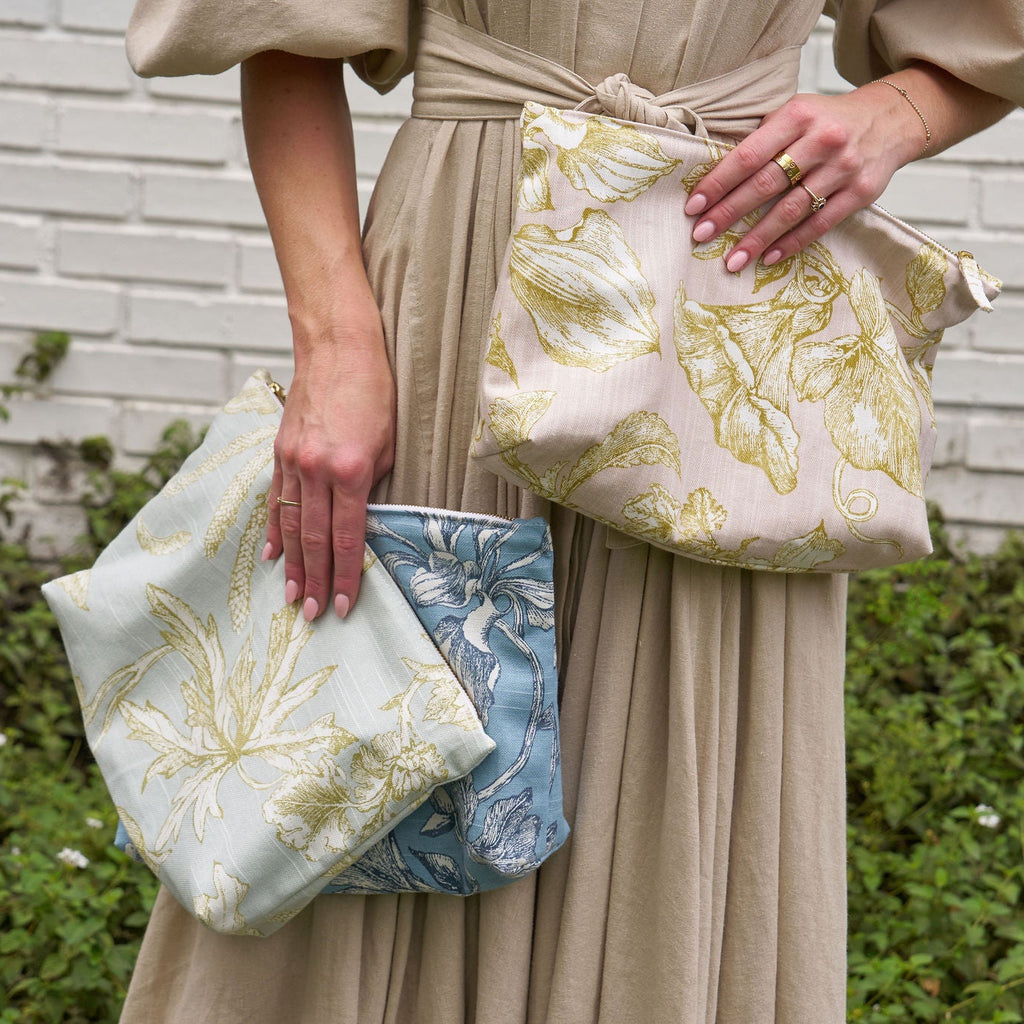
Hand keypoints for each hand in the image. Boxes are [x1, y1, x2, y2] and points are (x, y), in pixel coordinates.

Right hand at [264, 314, 395, 621]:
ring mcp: (293, 460)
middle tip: (310, 614)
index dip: (344, 575)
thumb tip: (361, 519)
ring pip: (289, 524)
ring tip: (290, 596)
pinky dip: (272, 530)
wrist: (338, 348)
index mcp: (352, 471)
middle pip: (313, 539)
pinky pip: (274, 498)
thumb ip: (375, 485)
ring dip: (290, 565)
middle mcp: (317, 469)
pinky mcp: (280, 451)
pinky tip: (270, 555)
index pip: (347, 537)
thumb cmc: (376, 393)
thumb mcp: (390, 444)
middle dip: (313, 580)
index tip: (342, 605)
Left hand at [684, 82, 923, 270]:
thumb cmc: (829, 120)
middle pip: (766, 184)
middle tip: (701, 235)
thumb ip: (763, 137)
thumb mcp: (796, 112)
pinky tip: (769, 258)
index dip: (718, 183)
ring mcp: (844, 167)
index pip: (748, 155)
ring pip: (792, 209)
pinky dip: (792, 243)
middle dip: (729, 213)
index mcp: (798, 115)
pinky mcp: (861, 192)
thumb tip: (718, 176)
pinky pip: (820, 223)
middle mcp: (822, 139)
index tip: (693, 206)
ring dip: (758, 238)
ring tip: (732, 260)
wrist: (892, 118)